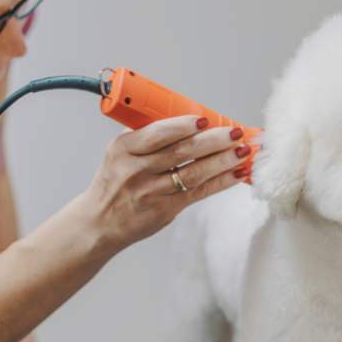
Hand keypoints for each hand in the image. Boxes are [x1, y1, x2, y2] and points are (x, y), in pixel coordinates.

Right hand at [85, 115, 251, 251]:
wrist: (99, 222)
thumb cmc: (115, 183)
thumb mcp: (120, 154)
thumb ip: (149, 140)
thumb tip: (195, 123)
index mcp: (123, 148)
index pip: (157, 133)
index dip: (183, 126)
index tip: (204, 119)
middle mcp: (135, 169)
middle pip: (181, 151)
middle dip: (212, 140)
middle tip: (234, 132)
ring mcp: (151, 192)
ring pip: (193, 172)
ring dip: (222, 160)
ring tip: (242, 151)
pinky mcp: (164, 210)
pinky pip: (198, 192)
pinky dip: (220, 181)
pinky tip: (236, 173)